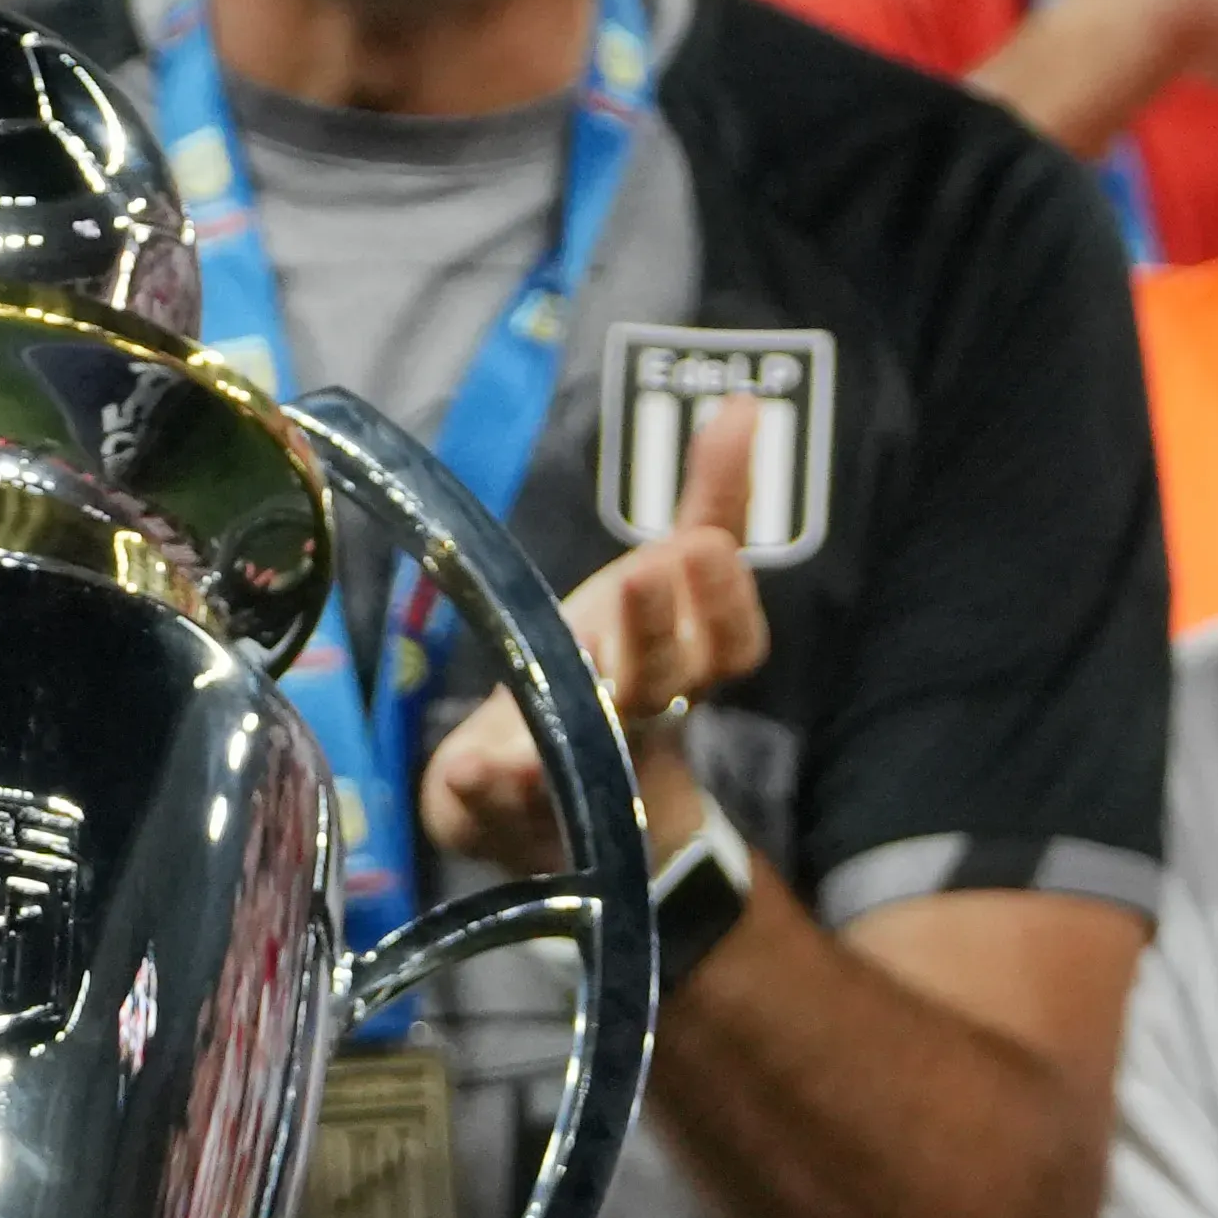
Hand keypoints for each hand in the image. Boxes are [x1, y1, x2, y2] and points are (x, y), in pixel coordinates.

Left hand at [418, 398, 772, 874]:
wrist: (552, 805)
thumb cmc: (615, 674)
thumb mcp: (660, 587)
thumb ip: (709, 507)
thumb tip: (745, 406)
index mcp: (679, 674)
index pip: (729, 646)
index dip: (723, 603)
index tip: (705, 546)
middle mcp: (634, 730)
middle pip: (658, 686)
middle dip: (654, 632)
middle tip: (645, 569)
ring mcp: (574, 778)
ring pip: (586, 758)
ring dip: (574, 725)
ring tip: (558, 689)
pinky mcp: (503, 812)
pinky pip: (497, 807)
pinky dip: (487, 789)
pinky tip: (473, 766)